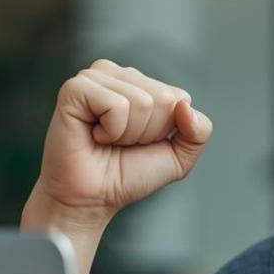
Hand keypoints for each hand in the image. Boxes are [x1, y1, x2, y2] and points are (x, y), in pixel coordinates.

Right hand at [25, 59, 212, 225]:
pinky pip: (116, 105)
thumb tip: (186, 107)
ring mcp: (93, 78)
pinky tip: (93, 135)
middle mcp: (117, 74)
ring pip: (141, 102)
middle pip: (162, 99)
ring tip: (105, 140)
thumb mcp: (178, 157)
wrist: (91, 199)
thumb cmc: (126, 175)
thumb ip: (199, 132)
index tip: (139, 143)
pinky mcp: (75, 89)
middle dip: (147, 132)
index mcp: (140, 83)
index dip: (164, 130)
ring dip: (127, 134)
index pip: (178, 97)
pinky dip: (111, 130)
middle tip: (120, 143)